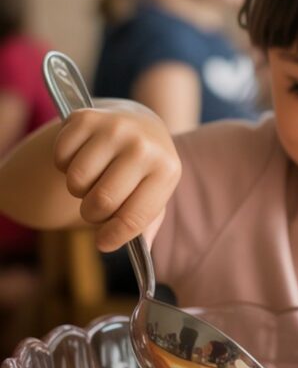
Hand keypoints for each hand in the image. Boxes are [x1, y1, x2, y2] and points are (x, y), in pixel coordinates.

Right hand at [52, 106, 180, 251]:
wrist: (139, 124)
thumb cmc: (146, 170)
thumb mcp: (156, 194)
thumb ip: (148, 223)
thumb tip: (142, 250)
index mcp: (166, 169)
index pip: (134, 217)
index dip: (113, 236)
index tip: (104, 243)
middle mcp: (143, 145)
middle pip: (101, 202)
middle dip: (93, 214)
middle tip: (98, 206)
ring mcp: (114, 128)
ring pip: (77, 181)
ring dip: (79, 189)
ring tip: (94, 178)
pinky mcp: (86, 117)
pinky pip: (61, 158)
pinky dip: (64, 165)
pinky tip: (82, 157)